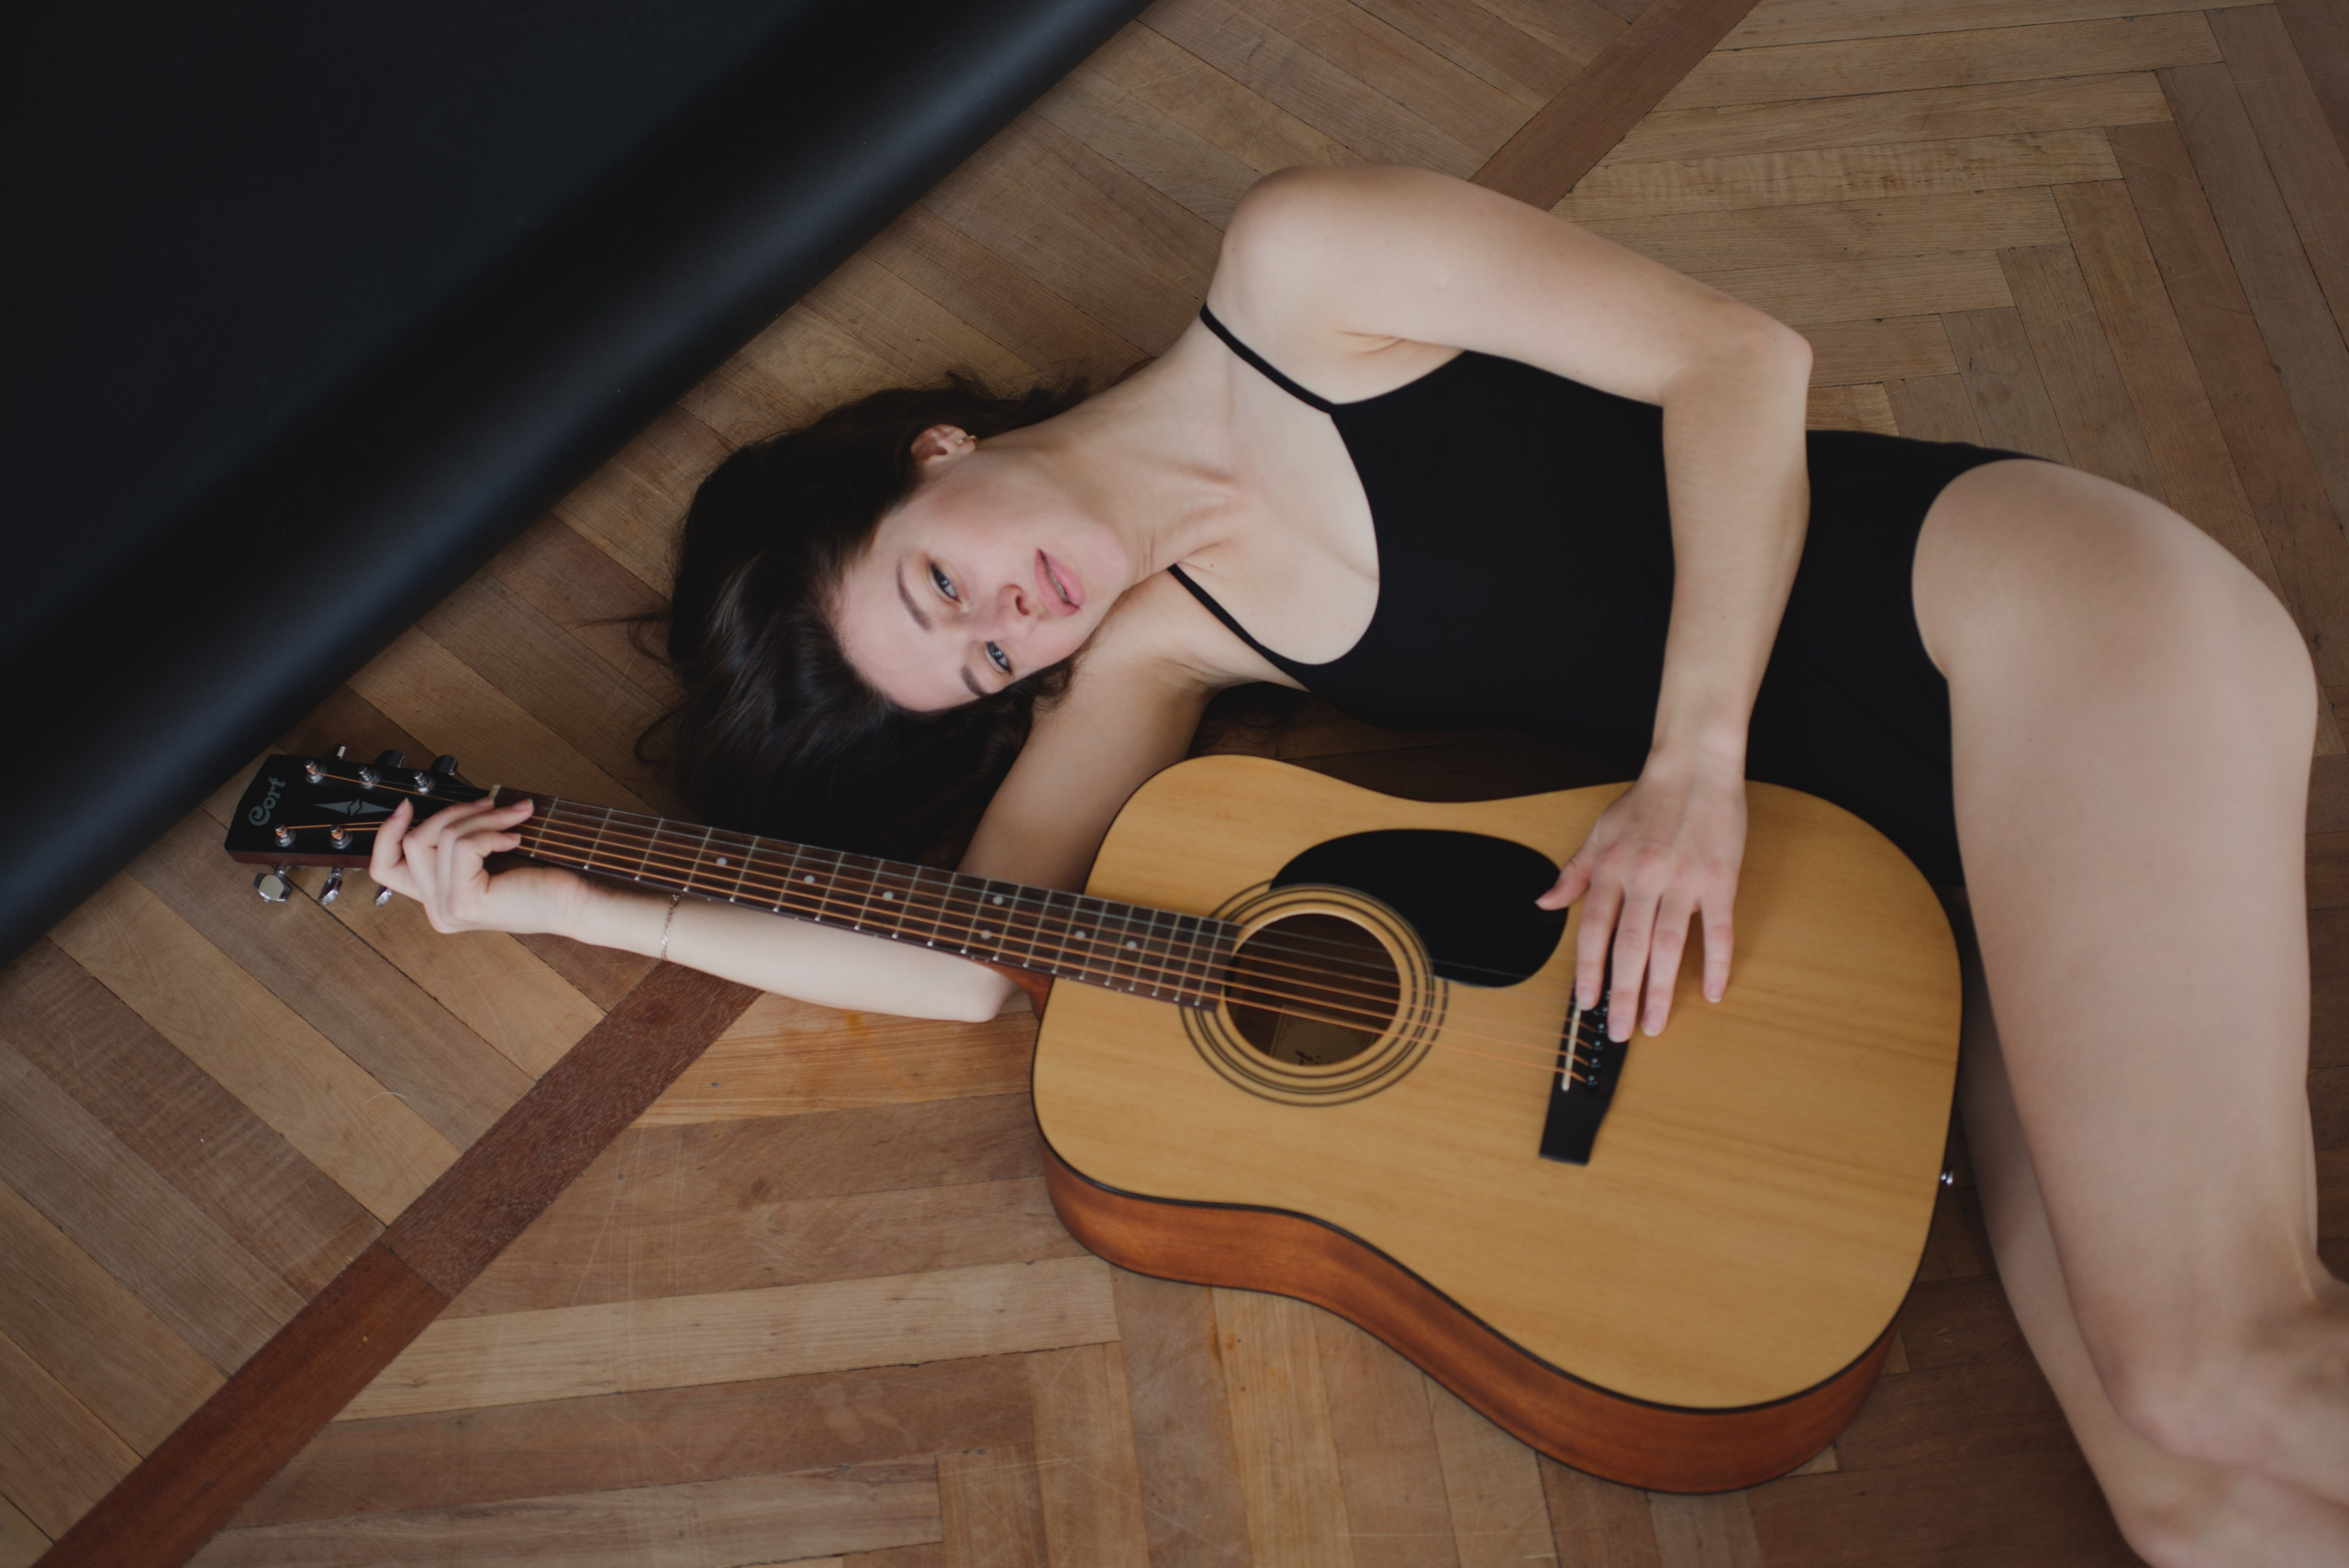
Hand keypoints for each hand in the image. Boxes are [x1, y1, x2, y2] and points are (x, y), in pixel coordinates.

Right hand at [367, 795, 583, 935]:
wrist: (574, 902)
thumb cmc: (540, 878)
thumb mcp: (487, 857)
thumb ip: (456, 842)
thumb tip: (447, 805)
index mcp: (436, 900)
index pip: (385, 867)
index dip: (387, 832)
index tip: (408, 805)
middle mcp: (436, 910)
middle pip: (412, 842)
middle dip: (454, 812)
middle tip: (491, 803)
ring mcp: (446, 909)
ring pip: (441, 838)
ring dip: (482, 816)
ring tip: (513, 816)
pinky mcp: (463, 902)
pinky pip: (463, 846)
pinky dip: (491, 832)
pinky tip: (516, 839)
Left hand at [1537, 755, 1745, 1039]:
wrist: (1694, 766)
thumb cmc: (1648, 800)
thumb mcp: (1600, 832)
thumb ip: (1575, 873)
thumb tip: (1545, 903)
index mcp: (1613, 869)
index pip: (1594, 930)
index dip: (1588, 970)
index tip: (1585, 1002)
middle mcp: (1644, 878)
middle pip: (1628, 947)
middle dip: (1622, 993)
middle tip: (1620, 1030)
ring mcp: (1683, 880)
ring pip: (1668, 945)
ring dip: (1661, 989)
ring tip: (1656, 1023)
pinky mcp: (1720, 880)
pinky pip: (1718, 929)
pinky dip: (1715, 962)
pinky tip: (1712, 991)